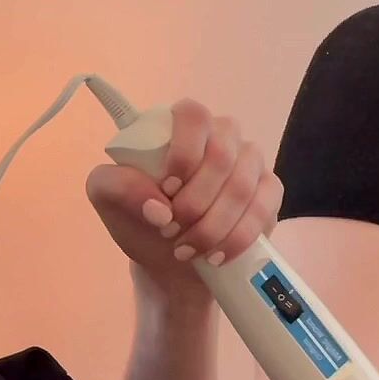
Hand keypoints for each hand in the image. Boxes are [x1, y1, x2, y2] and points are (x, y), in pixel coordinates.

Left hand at [86, 98, 283, 299]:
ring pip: (242, 187)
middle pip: (221, 155)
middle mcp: (222, 135)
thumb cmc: (141, 220)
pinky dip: (237, 238)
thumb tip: (156, 204)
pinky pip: (263, 209)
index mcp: (182, 126)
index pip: (192, 116)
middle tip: (169, 231)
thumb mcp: (109, 200)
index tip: (166, 190)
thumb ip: (117, 186)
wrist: (169, 263)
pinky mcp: (269, 192)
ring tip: (186, 249)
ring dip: (212, 226)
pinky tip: (216, 255)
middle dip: (194, 202)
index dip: (183, 153)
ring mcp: (250, 162)